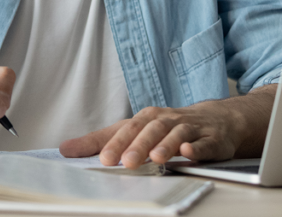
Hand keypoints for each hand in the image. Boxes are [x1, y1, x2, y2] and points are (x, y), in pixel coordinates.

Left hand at [59, 85, 276, 169]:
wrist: (215, 120)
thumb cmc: (167, 127)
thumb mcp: (132, 130)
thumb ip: (100, 141)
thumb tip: (66, 149)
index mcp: (147, 118)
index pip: (129, 128)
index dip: (117, 143)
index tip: (104, 159)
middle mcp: (168, 120)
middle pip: (152, 129)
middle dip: (139, 145)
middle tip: (127, 162)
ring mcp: (191, 129)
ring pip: (178, 135)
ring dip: (166, 146)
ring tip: (156, 159)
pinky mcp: (212, 140)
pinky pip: (205, 143)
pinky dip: (197, 149)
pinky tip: (189, 154)